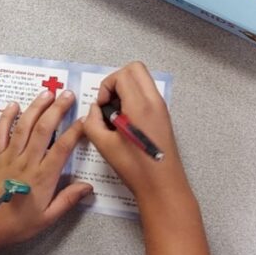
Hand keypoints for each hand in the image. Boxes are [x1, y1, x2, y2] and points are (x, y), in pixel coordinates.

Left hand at [0, 89, 90, 250]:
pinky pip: (1, 133)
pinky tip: (14, 105)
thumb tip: (88, 187)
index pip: (63, 147)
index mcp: (43, 177)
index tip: (85, 119)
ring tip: (47, 93)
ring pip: (24, 126)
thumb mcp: (47, 219)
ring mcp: (9, 157)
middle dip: (57, 109)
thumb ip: (68, 200)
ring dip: (36, 107)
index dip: (75, 131)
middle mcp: (26, 162)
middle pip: (43, 129)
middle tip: (67, 94)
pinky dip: (7, 117)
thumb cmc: (15, 225)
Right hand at [82, 62, 191, 205]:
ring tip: (116, 114)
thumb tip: (95, 110)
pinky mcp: (163, 116)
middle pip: (135, 68)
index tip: (101, 106)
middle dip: (116, 81)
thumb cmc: (135, 168)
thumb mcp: (104, 145)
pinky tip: (126, 123)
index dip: (106, 86)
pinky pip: (147, 94)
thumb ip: (92, 122)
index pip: (122, 75)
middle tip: (108, 103)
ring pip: (142, 80)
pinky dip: (134, 98)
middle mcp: (154, 101)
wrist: (163, 186)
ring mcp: (161, 108)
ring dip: (126, 89)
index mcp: (140, 105)